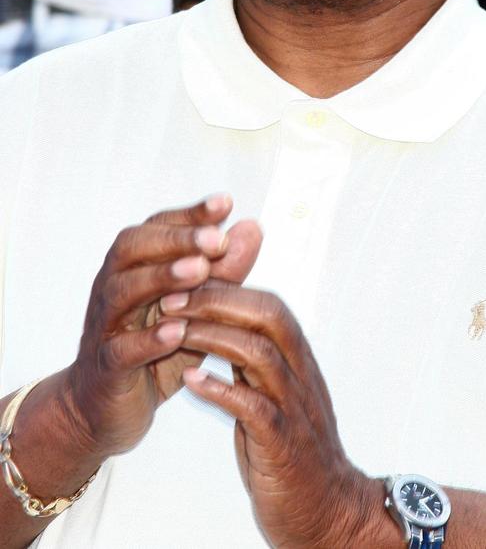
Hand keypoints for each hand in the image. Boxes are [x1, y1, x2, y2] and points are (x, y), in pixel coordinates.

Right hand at [63, 196, 261, 462]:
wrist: (108, 408)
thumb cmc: (157, 348)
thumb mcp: (196, 307)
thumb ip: (224, 270)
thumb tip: (253, 228)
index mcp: (134, 266)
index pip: (158, 227)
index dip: (190, 215)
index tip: (226, 203)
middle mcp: (114, 286)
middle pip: (132, 248)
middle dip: (176, 239)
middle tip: (216, 238)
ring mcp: (105, 325)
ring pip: (122, 291)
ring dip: (161, 277)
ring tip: (199, 270)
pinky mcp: (105, 367)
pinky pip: (120, 348)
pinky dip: (148, 339)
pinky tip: (177, 330)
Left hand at [167, 283, 393, 548]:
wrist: (327, 510)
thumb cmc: (292, 451)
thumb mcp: (274, 394)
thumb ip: (253, 361)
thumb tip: (222, 327)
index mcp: (297, 360)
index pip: (267, 304)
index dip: (226, 289)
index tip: (185, 284)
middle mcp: (300, 375)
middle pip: (267, 316)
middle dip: (217, 301)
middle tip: (172, 300)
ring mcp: (294, 407)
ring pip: (259, 353)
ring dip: (212, 337)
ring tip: (174, 332)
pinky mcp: (283, 444)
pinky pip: (254, 408)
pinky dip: (221, 390)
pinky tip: (191, 382)